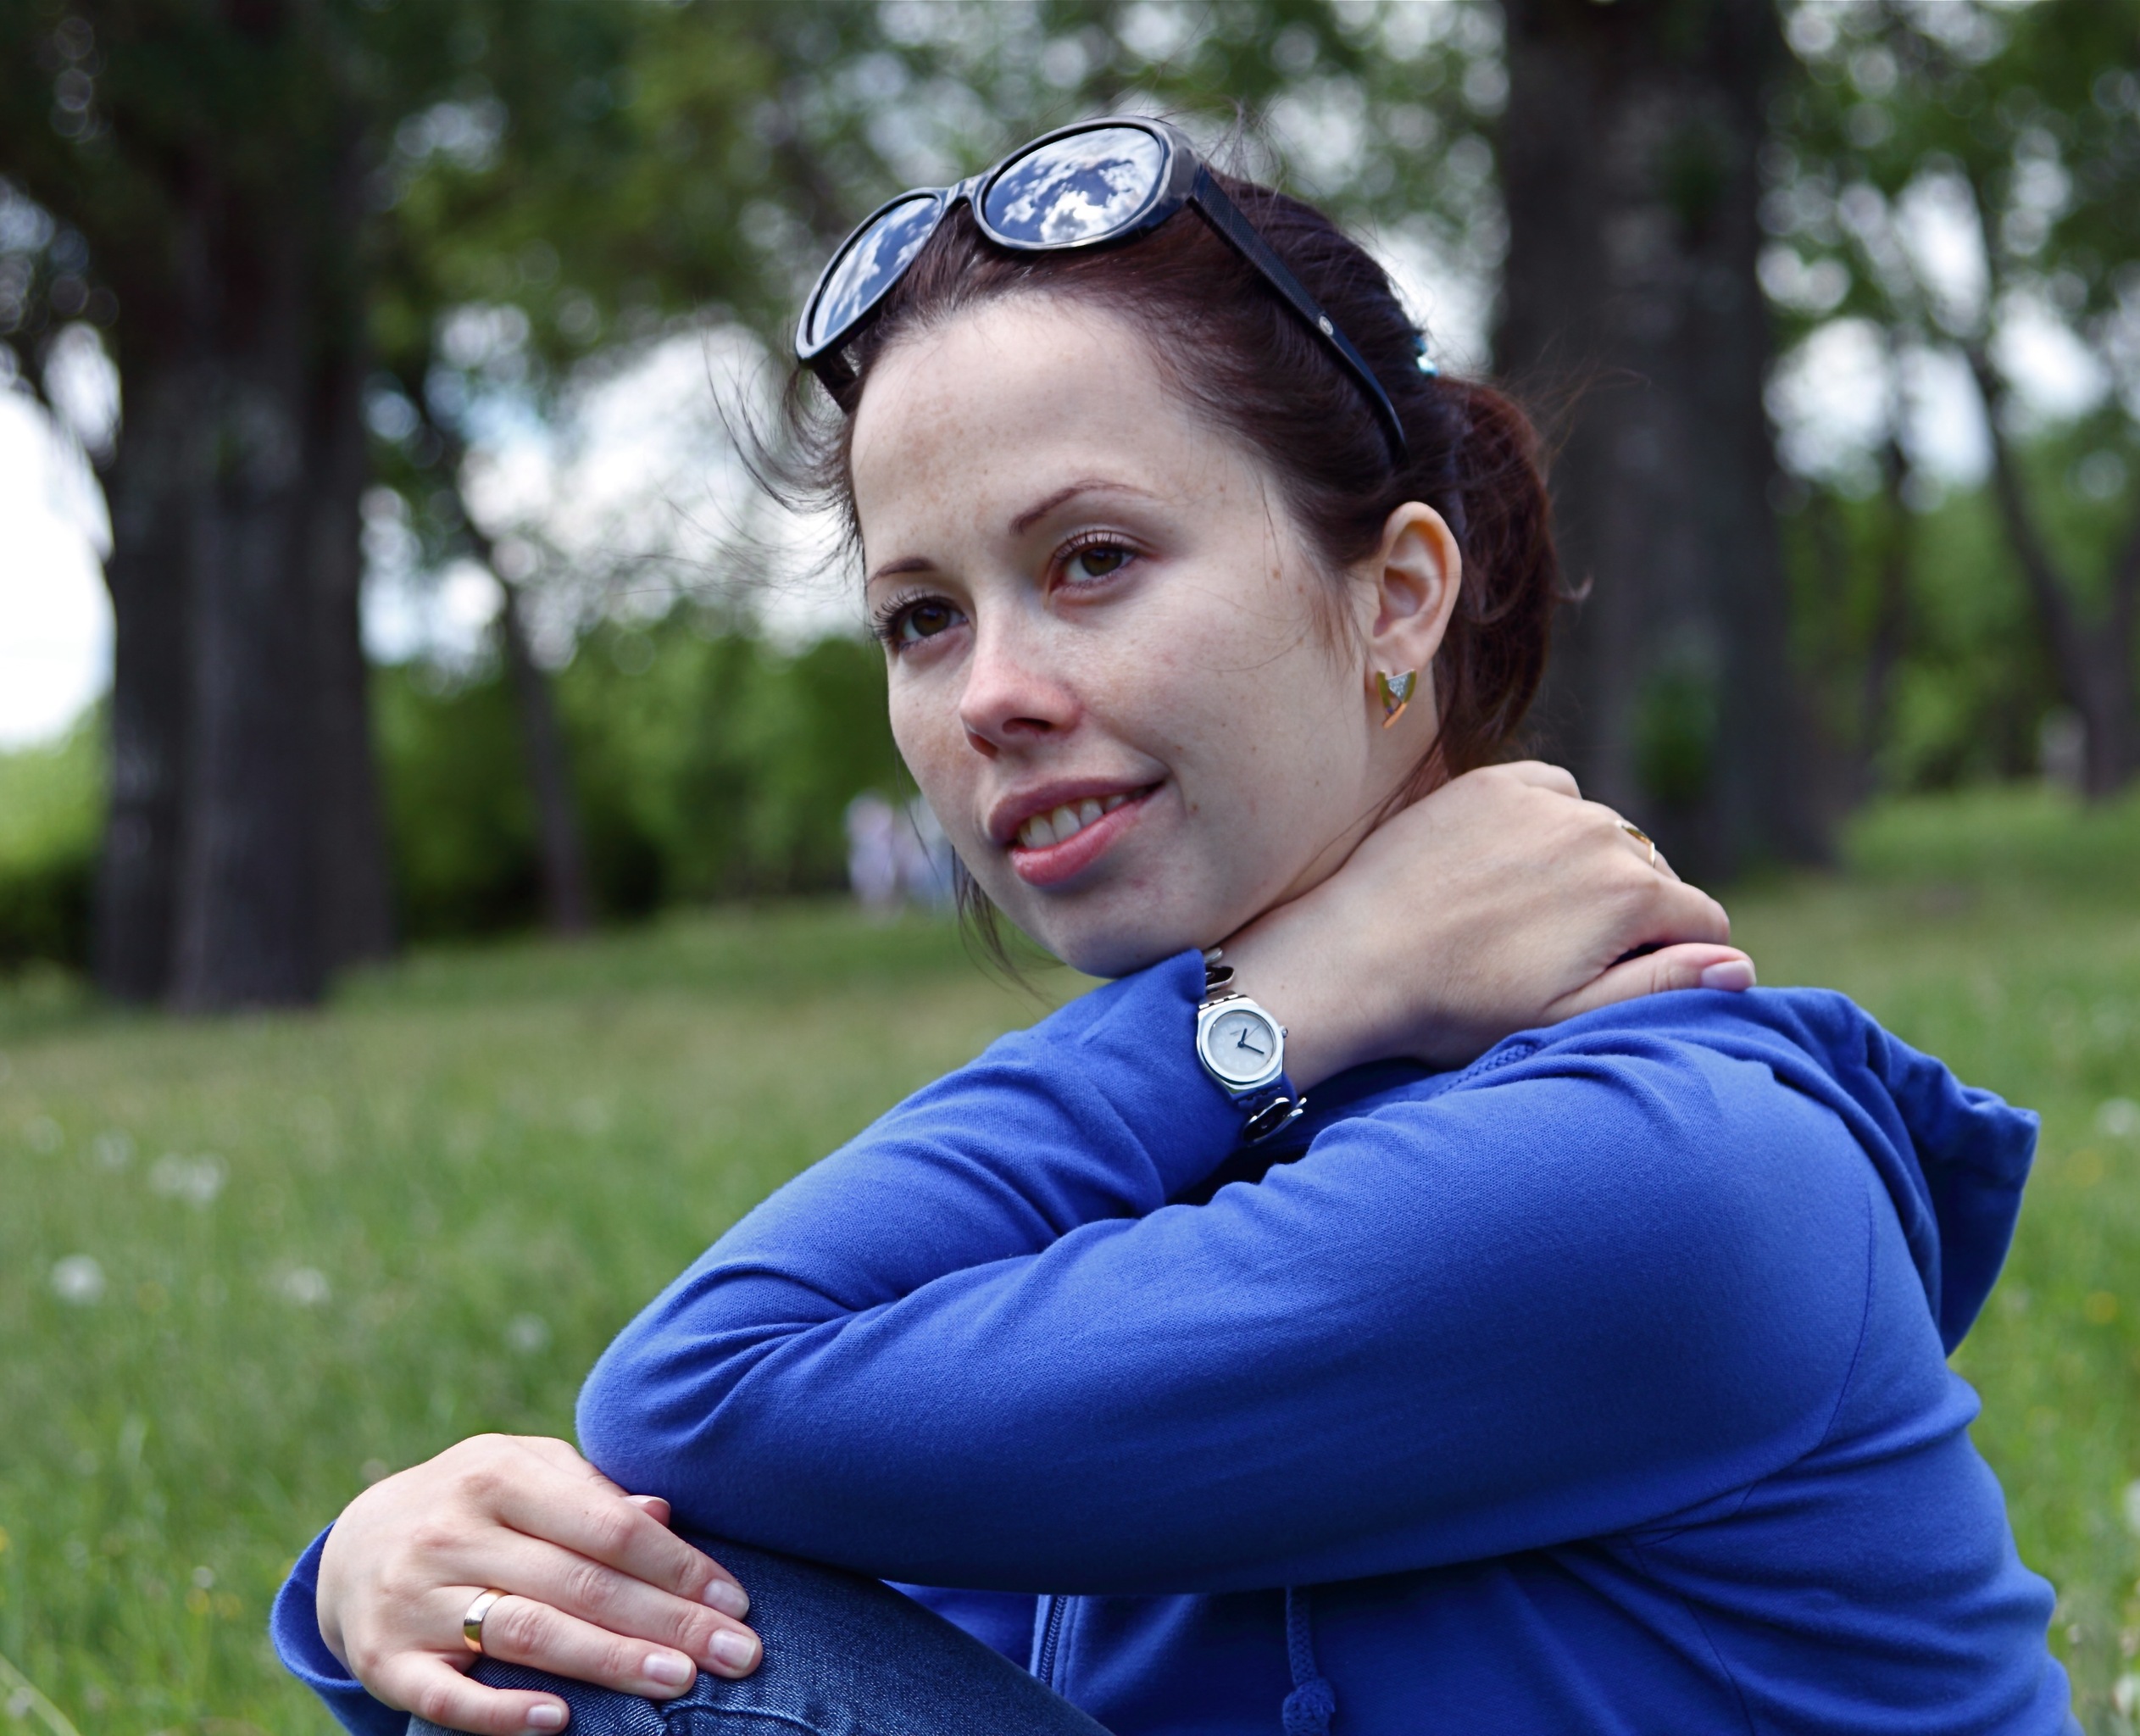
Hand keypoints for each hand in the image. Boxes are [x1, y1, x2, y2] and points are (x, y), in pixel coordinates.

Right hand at [316, 1434, 760, 1733]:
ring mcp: (414, 1599)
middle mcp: (453, 1532)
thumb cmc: (476, 1504)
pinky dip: (503, 1711)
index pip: (606, 1526)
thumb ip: (592, 1494)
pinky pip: (448, 1696)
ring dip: (610, 1662)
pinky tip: (562, 1720)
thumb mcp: (525, 1473)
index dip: (677, 1565)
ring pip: (528, 1633)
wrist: (355, 1544)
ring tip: (680, 1681)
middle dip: (666, 1621)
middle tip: (737, 1654)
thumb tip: (664, 1512)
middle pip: (579, 1583)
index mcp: (498, 1475)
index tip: (737, 1600)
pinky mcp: (383, 1661)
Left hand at [1220, 762, 1752, 1085]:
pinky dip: (1545, 825)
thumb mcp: (1568, 1016)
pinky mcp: (1490, 781)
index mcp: (1631, 892)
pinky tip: (1507, 870)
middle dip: (1630, 915)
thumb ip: (1662, 987)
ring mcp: (1541, 798)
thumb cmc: (1456, 1006)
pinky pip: (1551, 794)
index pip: (1702, 920)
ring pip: (1602, 834)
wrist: (1352, 959)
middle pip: (1652, 875)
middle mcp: (1598, 830)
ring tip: (1525, 921)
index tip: (1626, 981)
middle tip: (1562, 960)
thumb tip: (1743, 965)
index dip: (1677, 958)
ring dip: (1586, 868)